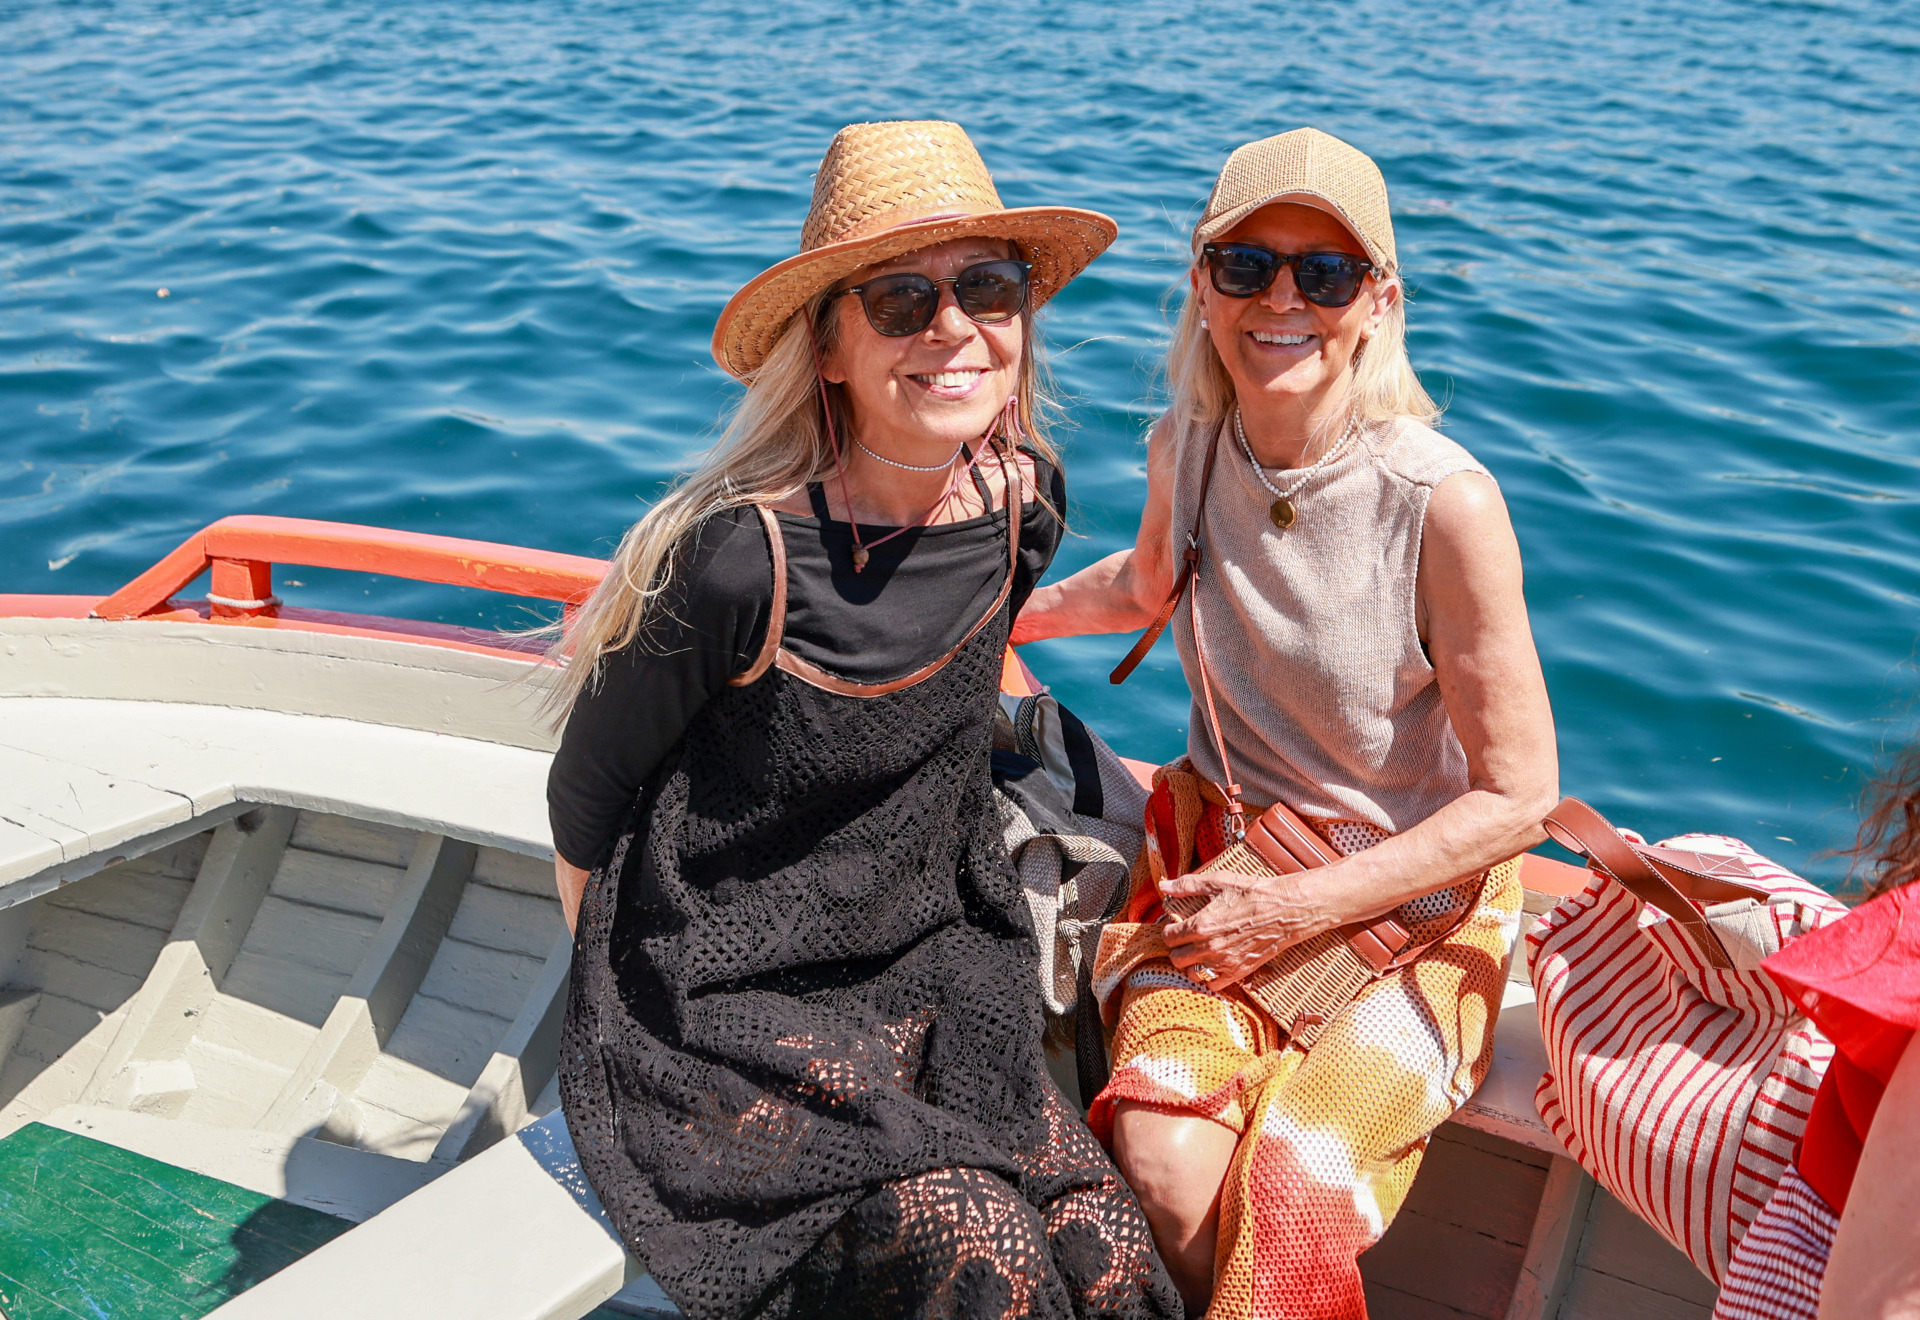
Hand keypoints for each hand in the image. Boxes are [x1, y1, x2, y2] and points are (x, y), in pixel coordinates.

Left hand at [1158, 868, 1330, 987]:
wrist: (1285, 911)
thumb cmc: (1252, 893)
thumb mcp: (1218, 882)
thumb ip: (1187, 885)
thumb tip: (1163, 886)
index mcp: (1201, 926)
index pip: (1169, 937)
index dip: (1169, 931)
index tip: (1176, 926)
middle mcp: (1209, 948)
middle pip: (1176, 959)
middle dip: (1177, 948)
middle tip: (1185, 940)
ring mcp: (1224, 963)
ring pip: (1191, 974)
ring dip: (1190, 965)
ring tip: (1197, 953)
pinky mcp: (1238, 972)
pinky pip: (1212, 985)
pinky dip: (1208, 978)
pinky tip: (1213, 965)